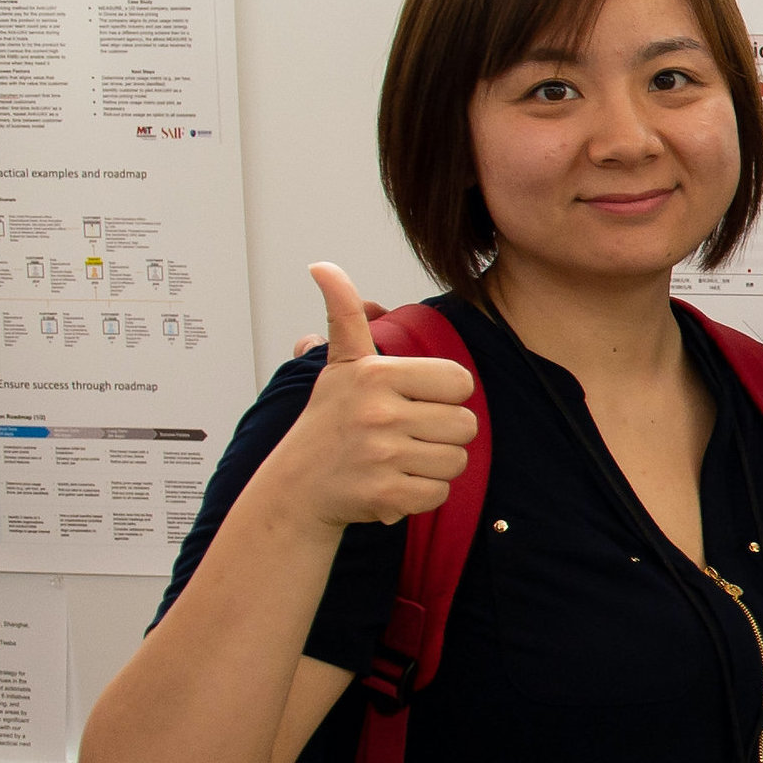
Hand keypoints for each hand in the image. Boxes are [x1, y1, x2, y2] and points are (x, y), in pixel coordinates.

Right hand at [256, 265, 478, 528]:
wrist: (296, 487)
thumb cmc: (328, 421)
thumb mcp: (338, 364)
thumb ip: (345, 315)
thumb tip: (323, 267)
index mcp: (375, 374)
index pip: (460, 381)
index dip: (446, 394)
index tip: (417, 400)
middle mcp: (379, 412)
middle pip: (466, 424)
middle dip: (444, 432)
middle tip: (408, 434)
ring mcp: (382, 455)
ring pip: (457, 460)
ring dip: (435, 464)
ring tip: (400, 458)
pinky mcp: (386, 495)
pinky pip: (439, 492)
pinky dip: (423, 493)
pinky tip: (395, 483)